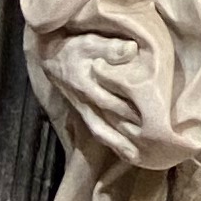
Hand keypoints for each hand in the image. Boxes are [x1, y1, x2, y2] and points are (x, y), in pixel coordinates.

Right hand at [44, 33, 156, 156]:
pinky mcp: (83, 110)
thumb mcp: (89, 42)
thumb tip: (131, 49)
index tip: (150, 121)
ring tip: (135, 157)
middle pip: (107, 122)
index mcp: (88, 84)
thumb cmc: (73, 47)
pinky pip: (96, 129)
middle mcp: (85, 101)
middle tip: (150, 146)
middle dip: (127, 134)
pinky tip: (121, 149)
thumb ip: (109, 47)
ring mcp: (83, 107)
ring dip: (117, 144)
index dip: (129, 111)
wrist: (50, 55)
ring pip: (101, 130)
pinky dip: (109, 140)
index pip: (110, 101)